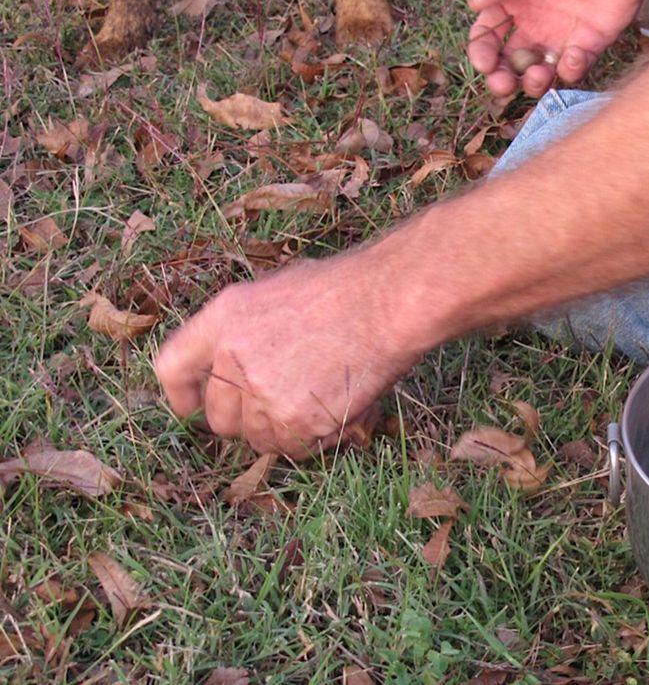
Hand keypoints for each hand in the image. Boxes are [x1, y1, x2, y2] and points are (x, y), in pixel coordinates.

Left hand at [154, 256, 418, 459]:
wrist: (386, 303)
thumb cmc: (346, 289)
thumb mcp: (278, 291)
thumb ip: (249, 329)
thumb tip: (245, 363)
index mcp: (225, 317)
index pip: (174, 368)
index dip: (183, 396)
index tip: (192, 409)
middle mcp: (233, 357)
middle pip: (221, 418)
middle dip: (247, 420)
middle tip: (283, 407)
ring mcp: (262, 392)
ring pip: (260, 438)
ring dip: (286, 430)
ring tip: (322, 399)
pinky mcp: (295, 420)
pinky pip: (295, 449)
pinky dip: (315, 439)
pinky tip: (337, 410)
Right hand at [467, 0, 648, 96]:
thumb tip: (475, 4)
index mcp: (511, 4)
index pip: (487, 38)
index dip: (481, 54)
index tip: (484, 63)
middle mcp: (532, 27)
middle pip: (509, 66)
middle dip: (502, 81)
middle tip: (504, 85)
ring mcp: (560, 38)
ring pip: (540, 75)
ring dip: (534, 84)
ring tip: (538, 75)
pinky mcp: (589, 43)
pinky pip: (575, 69)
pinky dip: (571, 71)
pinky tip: (572, 57)